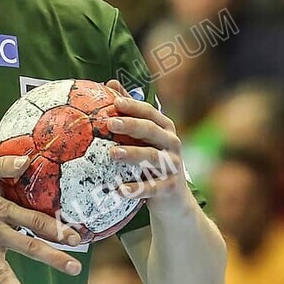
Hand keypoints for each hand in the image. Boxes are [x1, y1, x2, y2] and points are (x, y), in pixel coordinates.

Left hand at [103, 79, 190, 212]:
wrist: (173, 200)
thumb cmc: (152, 162)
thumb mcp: (143, 138)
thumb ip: (129, 112)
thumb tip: (109, 83)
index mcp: (164, 128)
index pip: (149, 112)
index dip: (133, 106)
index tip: (115, 101)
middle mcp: (171, 144)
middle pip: (152, 131)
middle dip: (132, 125)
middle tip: (110, 123)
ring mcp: (172, 166)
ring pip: (152, 157)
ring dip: (132, 154)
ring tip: (112, 154)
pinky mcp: (169, 188)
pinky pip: (152, 188)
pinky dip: (136, 189)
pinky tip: (119, 190)